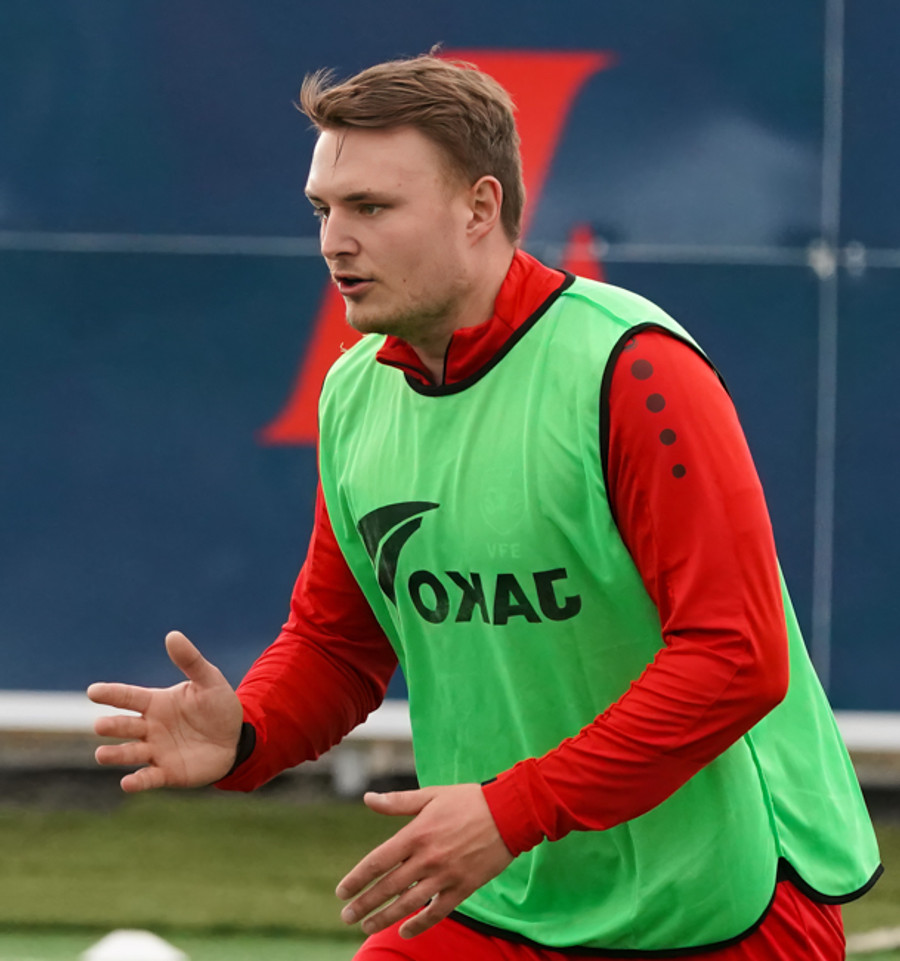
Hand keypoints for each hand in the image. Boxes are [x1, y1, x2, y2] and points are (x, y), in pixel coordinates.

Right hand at [87, 631, 243, 792]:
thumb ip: (190, 661)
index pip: (128, 697)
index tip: (93, 691)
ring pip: (130, 753)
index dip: (111, 694)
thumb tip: (172, 635)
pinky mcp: (167, 772)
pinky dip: (137, 781)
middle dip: (111, 726)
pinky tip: (127, 783)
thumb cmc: (218, 706)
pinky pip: (148, 778)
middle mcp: (150, 727)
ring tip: (101, 754)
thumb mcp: (209, 680)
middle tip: (100, 725)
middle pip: (125, 726)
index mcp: (156, 703)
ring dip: (116, 754)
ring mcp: (156, 751)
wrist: (236, 738)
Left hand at [336, 783, 513, 938]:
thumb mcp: (431, 795)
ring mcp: (445, 875)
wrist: (509, 813)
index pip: (377, 862)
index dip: (357, 879)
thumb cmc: (468, 800)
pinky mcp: (463, 887)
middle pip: (388, 887)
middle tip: (346, 916)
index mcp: (416, 834)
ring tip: (366, 927)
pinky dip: (420, 924)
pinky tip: (405, 931)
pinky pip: (437, 912)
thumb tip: (368, 798)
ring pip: (408, 903)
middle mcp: (427, 858)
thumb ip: (398, 802)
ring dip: (384, 918)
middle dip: (364, 904)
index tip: (341, 891)